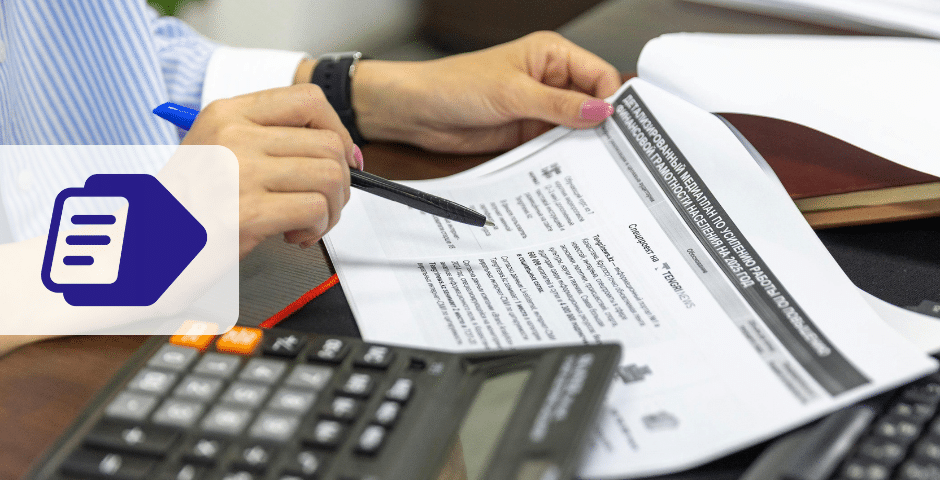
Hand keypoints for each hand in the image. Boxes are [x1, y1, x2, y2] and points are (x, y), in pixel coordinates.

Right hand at [181, 85, 359, 257]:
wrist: (145, 252)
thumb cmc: (188, 208)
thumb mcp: (218, 153)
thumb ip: (270, 141)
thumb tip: (340, 149)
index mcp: (227, 114)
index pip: (308, 100)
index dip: (338, 130)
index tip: (342, 157)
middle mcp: (232, 136)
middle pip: (328, 143)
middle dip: (341, 180)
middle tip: (325, 202)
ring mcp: (238, 173)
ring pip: (331, 176)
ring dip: (332, 207)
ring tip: (309, 222)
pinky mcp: (245, 214)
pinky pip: (315, 209)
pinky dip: (318, 228)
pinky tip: (295, 235)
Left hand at [352, 31, 620, 152]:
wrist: (418, 111)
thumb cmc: (454, 85)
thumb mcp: (512, 94)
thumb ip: (559, 105)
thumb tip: (600, 111)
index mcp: (551, 54)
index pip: (599, 74)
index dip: (612, 99)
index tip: (620, 125)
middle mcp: (549, 80)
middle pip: (592, 103)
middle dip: (601, 125)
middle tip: (616, 150)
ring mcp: (539, 108)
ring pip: (576, 128)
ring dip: (583, 144)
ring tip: (597, 164)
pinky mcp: (527, 133)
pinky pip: (555, 146)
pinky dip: (564, 157)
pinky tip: (572, 170)